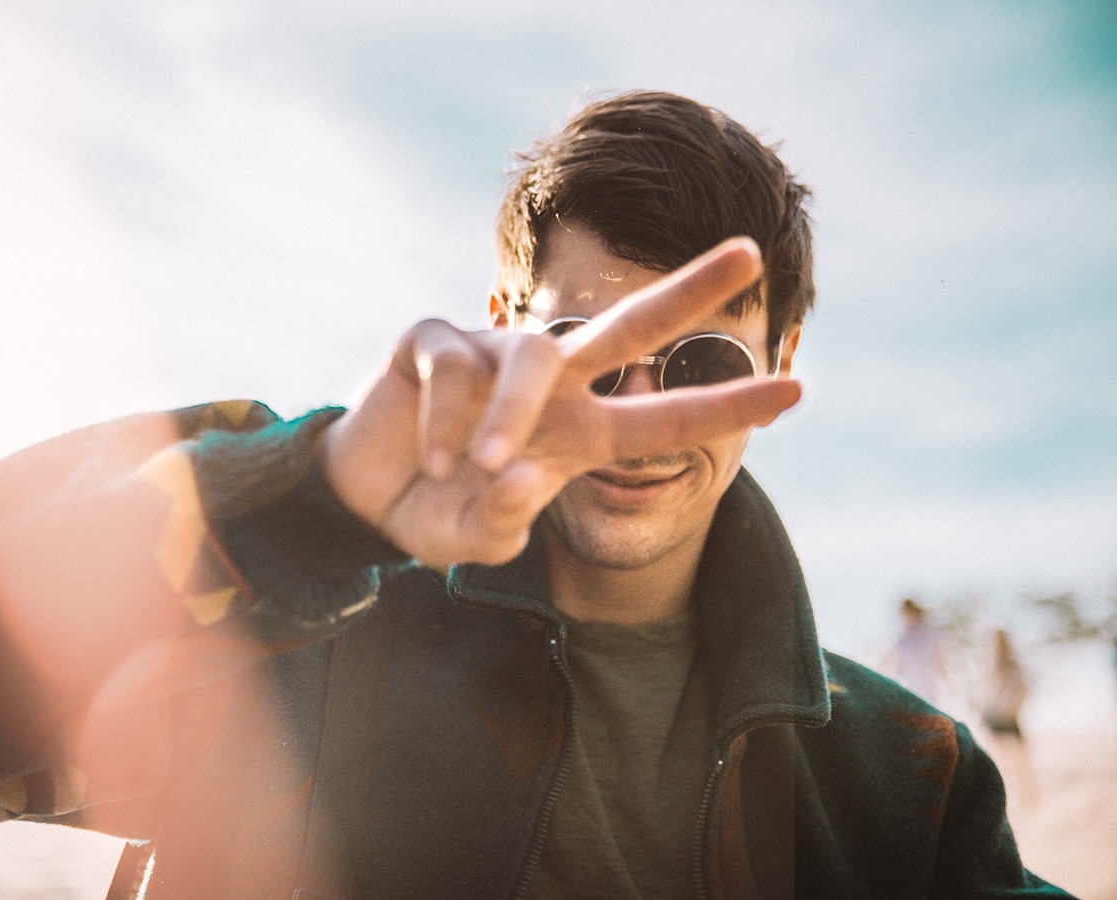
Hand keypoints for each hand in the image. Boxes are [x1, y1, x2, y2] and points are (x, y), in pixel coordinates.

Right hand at [317, 237, 800, 566]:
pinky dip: (445, 420)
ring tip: (471, 471)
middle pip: (628, 324)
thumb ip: (505, 521)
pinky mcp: (436, 336)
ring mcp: (493, 351)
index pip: (662, 415)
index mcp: (577, 433)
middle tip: (749, 251)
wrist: (361, 497)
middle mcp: (548, 383)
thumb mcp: (475, 540)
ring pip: (529, 360)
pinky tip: (429, 455)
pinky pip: (455, 367)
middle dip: (687, 289)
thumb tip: (521, 470)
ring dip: (505, 421)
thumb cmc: (436, 513)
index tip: (796, 389)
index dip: (726, 405)